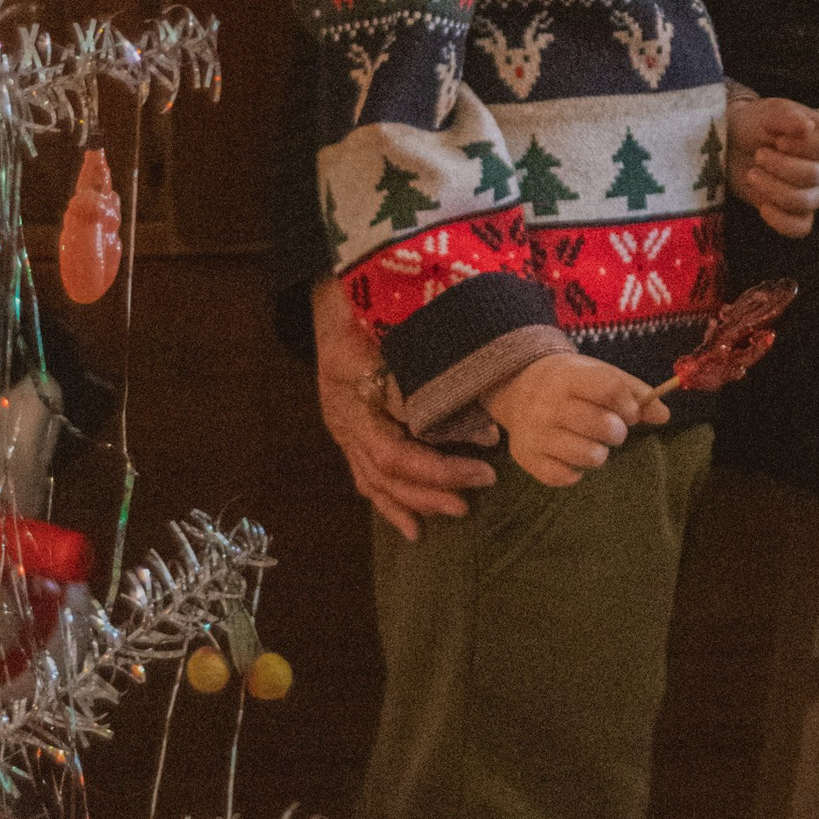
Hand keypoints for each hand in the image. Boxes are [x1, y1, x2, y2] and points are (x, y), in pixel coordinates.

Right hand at [313, 275, 497, 541]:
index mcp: (352, 387)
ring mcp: (340, 425)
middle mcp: (342, 413)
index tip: (486, 461)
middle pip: (386, 468)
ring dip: (416, 499)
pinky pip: (363, 477)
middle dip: (435, 485)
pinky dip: (390, 503)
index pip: (394, 447)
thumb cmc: (369, 301)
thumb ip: (420, 362)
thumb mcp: (392, 320)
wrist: (332, 291)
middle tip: (483, 483)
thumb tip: (464, 403)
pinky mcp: (345, 431)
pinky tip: (412, 527)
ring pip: (374, 478)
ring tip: (457, 510)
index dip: (439, 464)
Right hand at [488, 351, 671, 487]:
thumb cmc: (571, 382)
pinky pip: (562, 476)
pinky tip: (571, 456)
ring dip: (599, 453)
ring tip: (592, 444)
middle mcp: (548, 404)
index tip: (629, 412)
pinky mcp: (526, 457)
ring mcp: (536, 432)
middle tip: (612, 429)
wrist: (518, 385)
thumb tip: (664, 415)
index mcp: (569, 377)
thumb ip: (633, 392)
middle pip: (602, 425)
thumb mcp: (600, 374)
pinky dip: (574, 471)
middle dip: (617, 431)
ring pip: (587, 455)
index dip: (629, 405)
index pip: (609, 389)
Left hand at [727, 95, 818, 237]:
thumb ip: (787, 117)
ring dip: (774, 189)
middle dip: (780, 167)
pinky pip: (800, 227)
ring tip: (752, 174)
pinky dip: (781, 221)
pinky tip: (763, 207)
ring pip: (805, 202)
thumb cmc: (756, 124)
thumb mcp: (768, 113)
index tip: (778, 141)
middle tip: (758, 155)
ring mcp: (812, 192)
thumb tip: (807, 126)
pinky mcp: (794, 212)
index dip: (804, 147)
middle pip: (814, 176)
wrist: (732, 144)